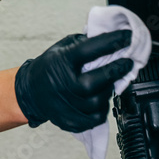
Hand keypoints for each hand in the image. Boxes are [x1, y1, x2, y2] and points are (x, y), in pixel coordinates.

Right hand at [15, 30, 133, 132]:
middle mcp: (65, 84)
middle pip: (100, 80)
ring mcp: (67, 105)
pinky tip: (99, 98)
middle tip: (127, 63)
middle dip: (118, 70)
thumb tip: (109, 38)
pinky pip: (96, 118)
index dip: (113, 41)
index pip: (92, 49)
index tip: (127, 37)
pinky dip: (102, 108)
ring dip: (109, 90)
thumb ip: (84, 43)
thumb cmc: (50, 67)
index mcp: (62, 61)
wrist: (30, 92)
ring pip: (100, 101)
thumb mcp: (62, 47)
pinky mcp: (70, 121)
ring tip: (109, 82)